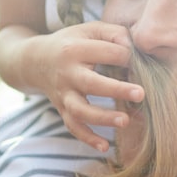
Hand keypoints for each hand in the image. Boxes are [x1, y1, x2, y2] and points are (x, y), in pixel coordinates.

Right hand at [21, 21, 143, 150]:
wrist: (35, 61)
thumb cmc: (72, 43)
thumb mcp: (89, 29)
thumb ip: (114, 33)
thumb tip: (134, 48)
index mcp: (76, 49)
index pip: (106, 53)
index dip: (127, 57)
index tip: (141, 61)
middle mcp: (67, 73)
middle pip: (92, 84)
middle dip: (116, 90)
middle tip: (141, 94)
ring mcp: (63, 94)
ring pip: (80, 110)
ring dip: (102, 118)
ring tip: (125, 121)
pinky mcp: (62, 110)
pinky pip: (73, 127)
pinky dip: (87, 138)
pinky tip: (105, 146)